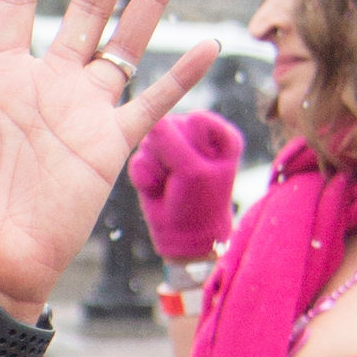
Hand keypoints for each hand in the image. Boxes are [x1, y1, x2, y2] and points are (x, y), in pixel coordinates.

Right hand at [131, 109, 243, 263]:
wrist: (182, 236)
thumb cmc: (198, 204)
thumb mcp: (190, 171)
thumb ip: (169, 140)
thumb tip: (146, 121)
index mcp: (219, 134)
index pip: (194, 120)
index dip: (191, 146)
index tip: (199, 168)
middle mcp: (196, 136)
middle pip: (169, 127)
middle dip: (169, 156)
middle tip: (181, 179)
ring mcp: (172, 147)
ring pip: (150, 141)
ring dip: (156, 168)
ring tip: (169, 185)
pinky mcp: (152, 161)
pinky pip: (137, 158)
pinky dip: (143, 177)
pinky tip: (156, 189)